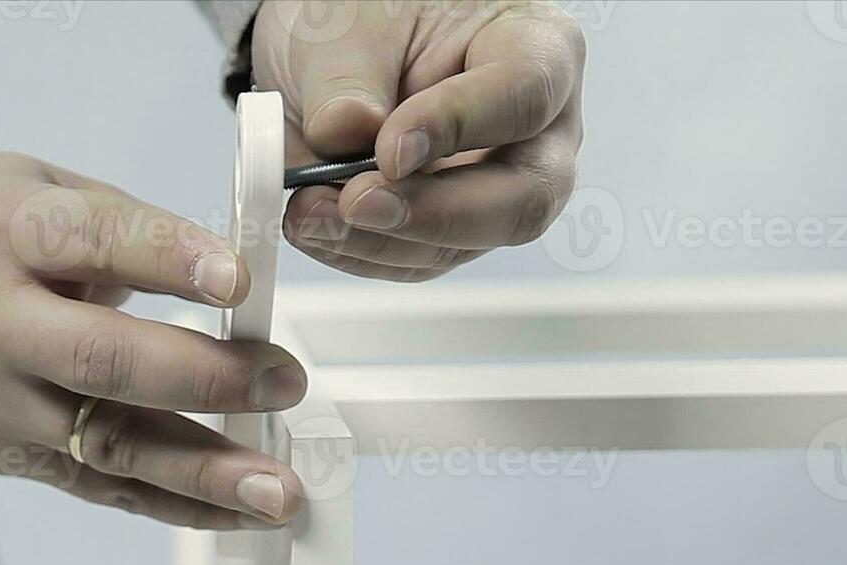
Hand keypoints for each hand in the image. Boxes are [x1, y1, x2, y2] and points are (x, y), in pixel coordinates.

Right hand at [0, 152, 307, 528]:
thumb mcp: (33, 187)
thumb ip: (120, 223)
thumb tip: (227, 273)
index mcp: (5, 233)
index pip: (89, 242)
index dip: (166, 258)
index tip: (239, 275)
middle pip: (100, 360)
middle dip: (202, 378)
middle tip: (282, 382)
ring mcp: (0, 403)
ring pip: (106, 445)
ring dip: (202, 473)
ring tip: (277, 492)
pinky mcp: (11, 455)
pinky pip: (100, 488)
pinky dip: (174, 505)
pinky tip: (239, 513)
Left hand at [254, 0, 585, 280]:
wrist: (332, 45)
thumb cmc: (368, 12)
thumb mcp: (347, 24)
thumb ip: (346, 78)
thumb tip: (343, 133)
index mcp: (536, 47)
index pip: (524, 95)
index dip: (458, 127)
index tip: (390, 149)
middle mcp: (534, 131)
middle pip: (522, 199)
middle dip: (431, 214)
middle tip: (357, 203)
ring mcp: (495, 188)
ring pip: (463, 245)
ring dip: (378, 241)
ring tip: (310, 212)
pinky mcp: (449, 227)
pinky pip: (415, 259)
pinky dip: (359, 251)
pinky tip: (317, 225)